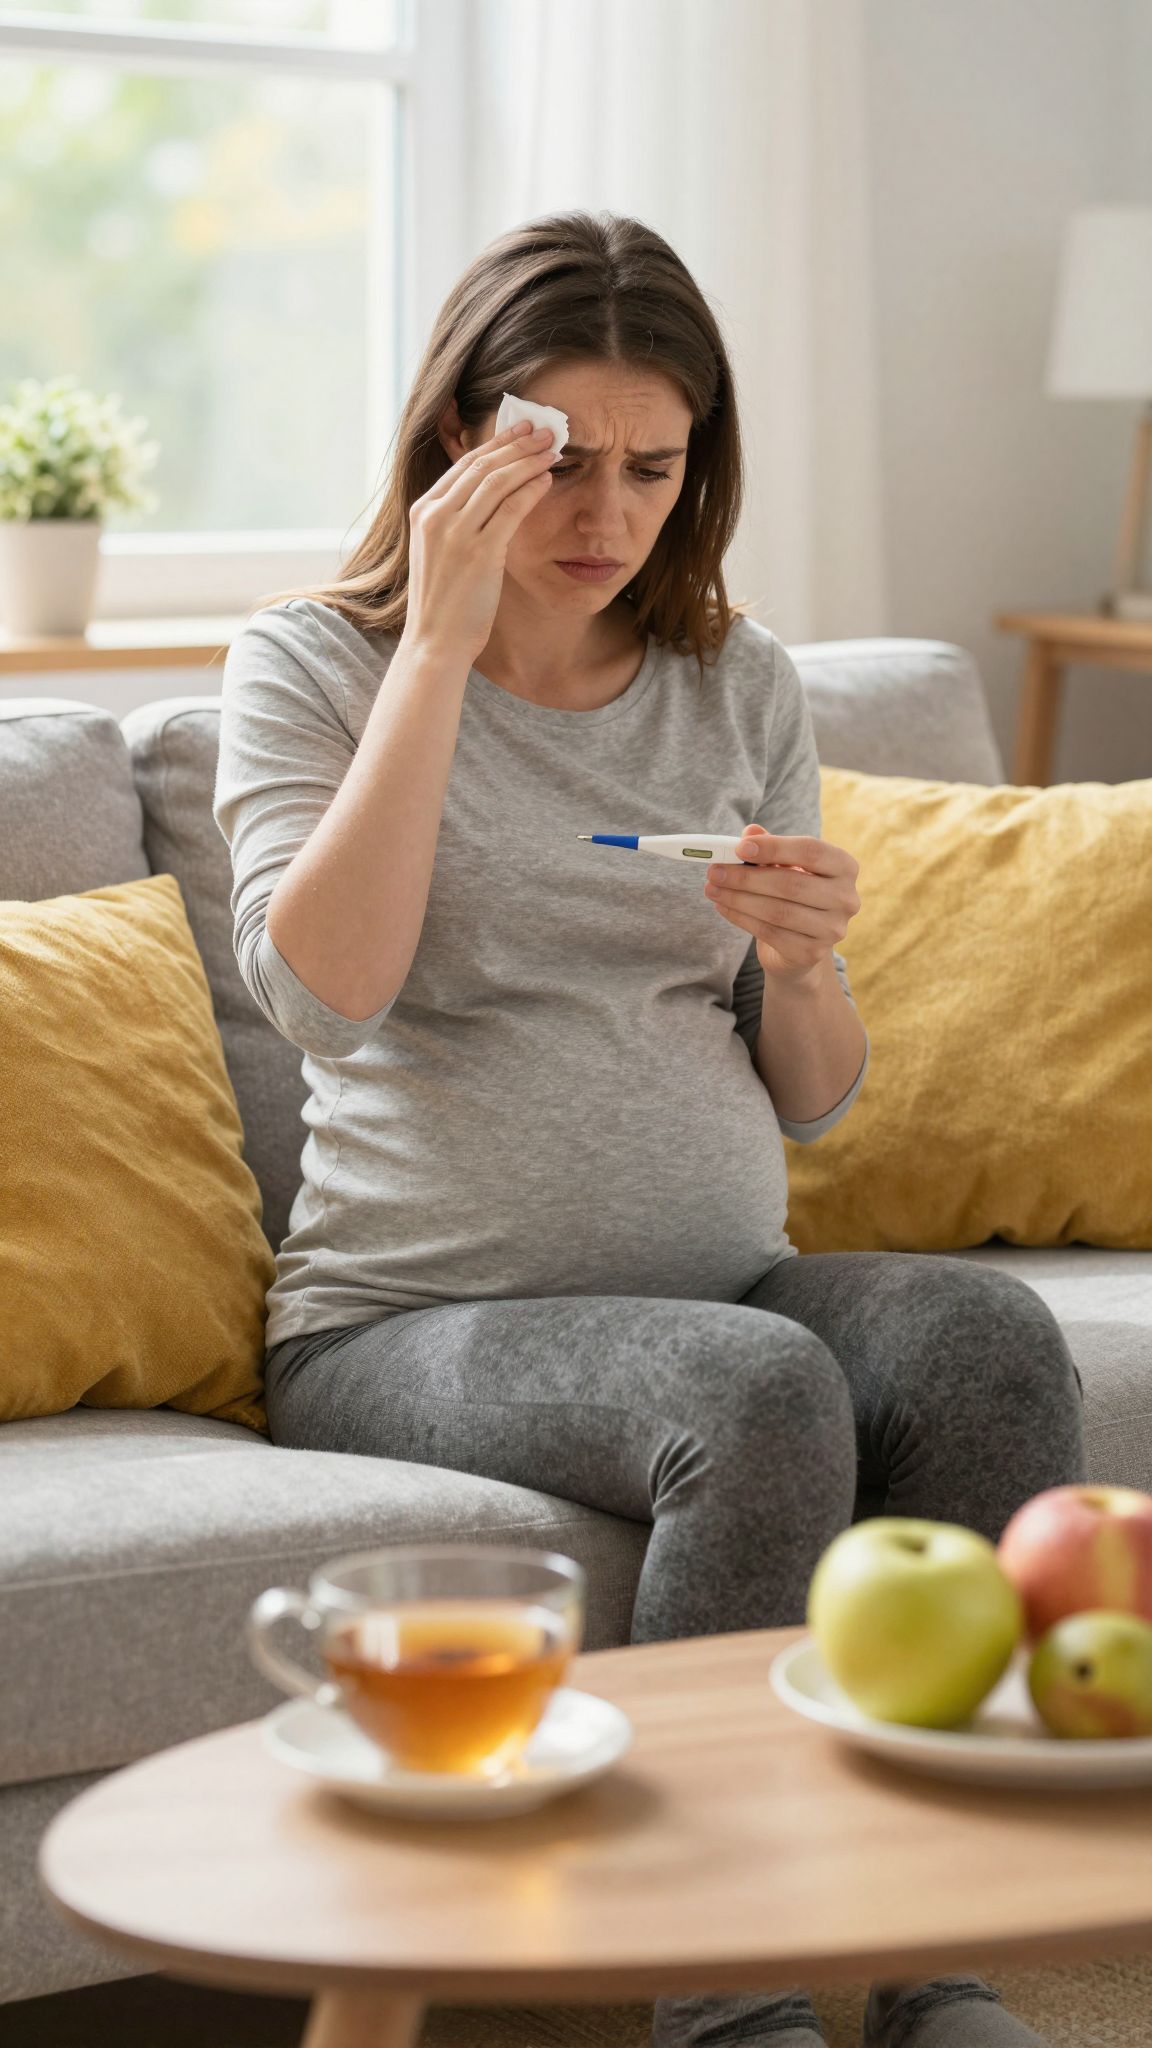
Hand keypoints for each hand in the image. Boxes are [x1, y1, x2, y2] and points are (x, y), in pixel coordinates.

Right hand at [404, 419, 559, 663]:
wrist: (434, 642)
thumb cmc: (444, 603)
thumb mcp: (439, 552)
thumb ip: (456, 522)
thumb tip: (488, 497)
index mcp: (423, 511)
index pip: (463, 464)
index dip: (496, 443)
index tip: (520, 429)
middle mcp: (435, 515)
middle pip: (482, 465)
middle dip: (517, 444)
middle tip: (545, 430)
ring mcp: (455, 533)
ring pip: (497, 481)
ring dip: (529, 461)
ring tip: (552, 449)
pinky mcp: (478, 553)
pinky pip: (510, 509)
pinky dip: (531, 490)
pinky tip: (548, 479)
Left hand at [703, 822, 860, 984]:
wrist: (801, 946)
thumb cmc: (793, 894)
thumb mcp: (784, 866)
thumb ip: (770, 847)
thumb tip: (749, 832)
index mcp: (845, 867)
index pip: (811, 851)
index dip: (774, 847)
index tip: (738, 847)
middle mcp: (846, 898)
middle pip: (791, 883)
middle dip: (746, 877)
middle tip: (714, 871)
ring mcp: (832, 929)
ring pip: (778, 911)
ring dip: (738, 898)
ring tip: (712, 888)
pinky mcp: (812, 953)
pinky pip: (770, 933)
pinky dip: (741, 918)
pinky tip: (723, 907)